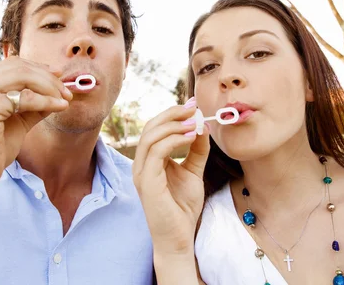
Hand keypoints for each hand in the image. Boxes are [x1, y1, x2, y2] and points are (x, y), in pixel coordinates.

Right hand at [0, 56, 72, 198]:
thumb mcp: (14, 122)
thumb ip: (31, 106)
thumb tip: (57, 93)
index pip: (11, 65)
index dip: (38, 68)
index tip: (59, 75)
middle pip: (18, 67)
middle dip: (48, 77)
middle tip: (66, 91)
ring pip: (23, 76)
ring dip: (49, 87)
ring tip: (64, 99)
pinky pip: (25, 98)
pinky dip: (46, 101)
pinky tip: (58, 107)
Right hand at [132, 98, 209, 255]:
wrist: (179, 237)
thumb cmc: (182, 207)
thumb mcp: (193, 172)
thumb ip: (196, 150)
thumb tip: (202, 126)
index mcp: (149, 160)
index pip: (155, 128)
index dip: (173, 114)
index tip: (194, 105)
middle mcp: (141, 164)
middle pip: (150, 126)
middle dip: (173, 114)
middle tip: (194, 108)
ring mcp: (141, 173)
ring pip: (151, 136)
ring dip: (174, 125)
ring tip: (195, 123)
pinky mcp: (147, 182)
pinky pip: (157, 152)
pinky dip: (174, 140)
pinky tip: (191, 138)